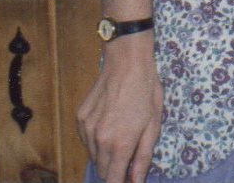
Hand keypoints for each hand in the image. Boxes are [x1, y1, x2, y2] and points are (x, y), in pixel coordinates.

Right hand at [76, 35, 162, 182]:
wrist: (127, 63)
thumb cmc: (146, 92)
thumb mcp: (153, 125)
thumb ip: (143, 157)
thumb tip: (135, 181)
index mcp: (120, 144)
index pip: (113, 180)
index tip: (126, 180)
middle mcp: (99, 140)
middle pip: (102, 170)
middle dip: (115, 170)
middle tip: (128, 155)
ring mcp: (86, 129)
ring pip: (93, 155)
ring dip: (105, 154)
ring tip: (121, 134)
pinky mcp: (80, 118)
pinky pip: (87, 139)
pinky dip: (96, 139)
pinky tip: (109, 123)